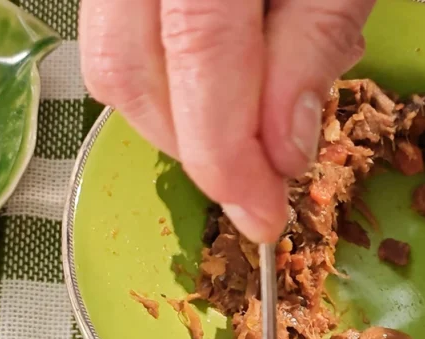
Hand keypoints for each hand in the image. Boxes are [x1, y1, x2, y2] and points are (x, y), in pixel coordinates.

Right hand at [79, 0, 373, 241]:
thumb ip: (315, 39)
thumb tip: (283, 150)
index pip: (197, 50)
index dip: (227, 152)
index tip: (263, 216)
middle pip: (128, 70)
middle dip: (194, 148)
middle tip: (256, 179)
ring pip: (108, 63)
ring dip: (174, 122)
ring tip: (242, 125)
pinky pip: (114, 37)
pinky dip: (164, 82)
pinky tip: (215, 83)